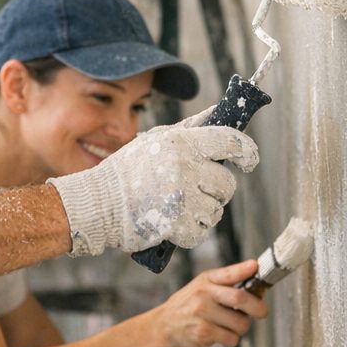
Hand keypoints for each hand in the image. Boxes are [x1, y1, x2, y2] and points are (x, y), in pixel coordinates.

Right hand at [47, 119, 257, 255]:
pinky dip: (190, 232)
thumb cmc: (128, 169)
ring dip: (202, 212)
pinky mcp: (177, 225)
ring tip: (177, 207)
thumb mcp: (156, 139)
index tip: (248, 161)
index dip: (247, 152)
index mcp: (181, 142)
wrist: (98, 201)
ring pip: (216, 210)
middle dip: (216, 190)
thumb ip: (190, 128)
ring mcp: (181, 197)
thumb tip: (218, 114)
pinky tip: (172, 223)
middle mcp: (184, 167)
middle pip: (227, 183)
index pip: (231, 141)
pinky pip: (202, 232)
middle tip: (195, 190)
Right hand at [156, 260, 268, 346]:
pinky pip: (232, 338)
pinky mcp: (203, 332)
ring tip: (230, 325)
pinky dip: (231, 339)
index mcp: (205, 280)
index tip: (255, 266)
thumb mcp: (202, 286)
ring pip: (240, 323)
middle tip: (261, 312)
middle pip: (240, 297)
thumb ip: (226, 284)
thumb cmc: (188, 305)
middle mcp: (203, 293)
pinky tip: (220, 334)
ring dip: (242, 328)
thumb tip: (255, 282)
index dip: (243, 269)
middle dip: (258, 307)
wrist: (166, 325)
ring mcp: (202, 313)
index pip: (227, 273)